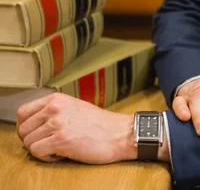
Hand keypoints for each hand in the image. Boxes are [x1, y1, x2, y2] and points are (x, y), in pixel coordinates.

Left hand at [17, 93, 136, 163]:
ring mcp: (57, 122)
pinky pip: (36, 152)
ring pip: (28, 142)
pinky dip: (46, 157)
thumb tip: (33, 123)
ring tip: (59, 148)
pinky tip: (61, 154)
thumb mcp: (73, 107)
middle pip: (23, 129)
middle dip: (33, 141)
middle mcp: (54, 107)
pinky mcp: (61, 138)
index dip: (26, 128)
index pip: (23, 112)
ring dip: (42, 150)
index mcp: (56, 98)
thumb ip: (54, 111)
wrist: (119, 133)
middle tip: (49, 144)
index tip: (37, 135)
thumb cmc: (99, 125)